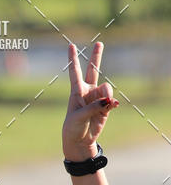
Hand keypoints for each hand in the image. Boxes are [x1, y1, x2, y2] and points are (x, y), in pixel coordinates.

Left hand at [62, 42, 118, 161]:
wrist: (80, 141)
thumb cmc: (73, 128)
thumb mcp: (79, 117)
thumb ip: (93, 107)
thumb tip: (108, 101)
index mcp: (76, 91)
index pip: (75, 72)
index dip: (73, 59)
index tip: (71, 45)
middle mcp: (87, 92)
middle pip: (93, 70)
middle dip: (96, 57)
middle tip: (99, 43)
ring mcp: (97, 98)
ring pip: (106, 89)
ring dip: (107, 96)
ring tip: (104, 105)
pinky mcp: (105, 107)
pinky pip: (112, 100)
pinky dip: (112, 103)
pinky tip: (112, 107)